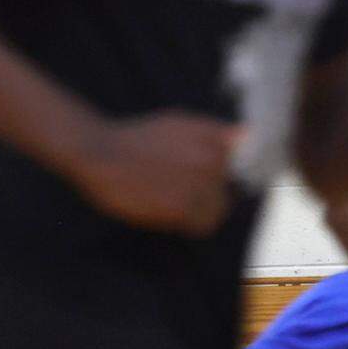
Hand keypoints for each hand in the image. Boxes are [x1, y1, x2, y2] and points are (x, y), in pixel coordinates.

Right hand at [71, 112, 239, 235]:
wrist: (99, 153)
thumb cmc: (137, 138)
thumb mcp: (179, 123)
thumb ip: (215, 132)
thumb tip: (248, 136)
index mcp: (213, 139)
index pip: (244, 167)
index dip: (227, 178)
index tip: (212, 182)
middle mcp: (211, 160)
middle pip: (229, 191)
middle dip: (210, 195)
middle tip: (179, 190)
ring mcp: (198, 184)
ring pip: (219, 211)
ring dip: (201, 212)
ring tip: (173, 201)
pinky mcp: (182, 207)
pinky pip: (203, 225)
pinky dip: (190, 224)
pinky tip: (169, 212)